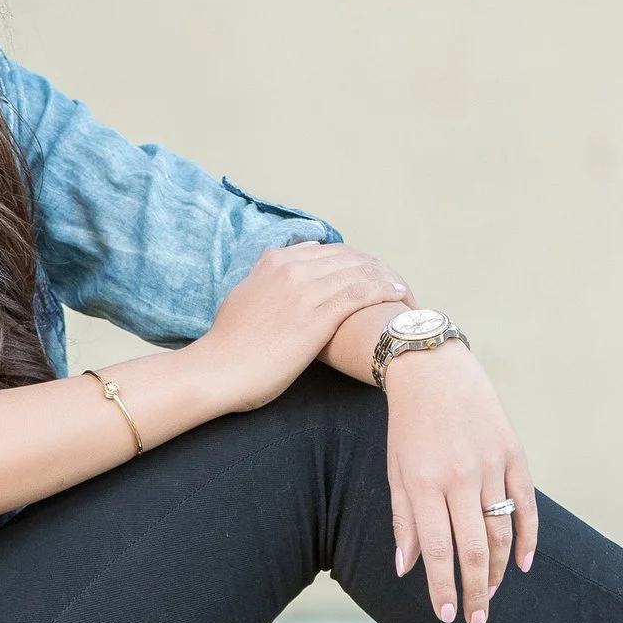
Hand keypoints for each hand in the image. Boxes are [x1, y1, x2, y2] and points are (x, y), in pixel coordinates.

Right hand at [195, 243, 409, 411]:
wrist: (217, 370)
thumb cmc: (229, 345)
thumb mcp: (243, 297)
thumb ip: (264, 278)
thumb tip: (275, 264)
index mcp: (275, 263)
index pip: (329, 252)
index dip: (356, 262)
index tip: (371, 275)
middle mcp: (292, 269)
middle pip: (350, 257)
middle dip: (377, 268)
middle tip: (396, 284)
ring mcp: (305, 290)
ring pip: (360, 271)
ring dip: (388, 279)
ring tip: (405, 291)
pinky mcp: (317, 316)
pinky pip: (360, 294)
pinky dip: (384, 292)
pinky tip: (399, 299)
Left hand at [382, 340, 536, 622]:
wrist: (434, 369)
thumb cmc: (408, 427)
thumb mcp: (394, 471)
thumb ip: (403, 521)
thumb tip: (406, 570)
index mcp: (423, 483)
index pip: (436, 549)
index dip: (442, 586)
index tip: (447, 615)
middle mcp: (459, 476)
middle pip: (474, 548)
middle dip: (476, 591)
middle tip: (476, 621)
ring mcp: (490, 464)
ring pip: (501, 531)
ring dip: (499, 570)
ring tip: (491, 593)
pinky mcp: (513, 453)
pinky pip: (525, 505)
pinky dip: (527, 538)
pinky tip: (523, 564)